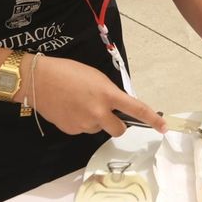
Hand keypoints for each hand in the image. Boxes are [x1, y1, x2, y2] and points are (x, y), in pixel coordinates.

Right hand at [30, 54, 164, 136]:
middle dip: (118, 124)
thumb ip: (109, 93)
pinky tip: (69, 109)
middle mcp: (98, 113)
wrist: (38, 80)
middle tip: (109, 113)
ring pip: (98, 129)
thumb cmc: (68, 71)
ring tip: (79, 104)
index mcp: (107, 94)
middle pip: (119, 130)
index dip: (152, 119)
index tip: (163, 128)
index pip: (136, 109)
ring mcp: (84, 124)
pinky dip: (80, 122)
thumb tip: (116, 106)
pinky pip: (83, 129)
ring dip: (95, 120)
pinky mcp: (71, 130)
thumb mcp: (95, 77)